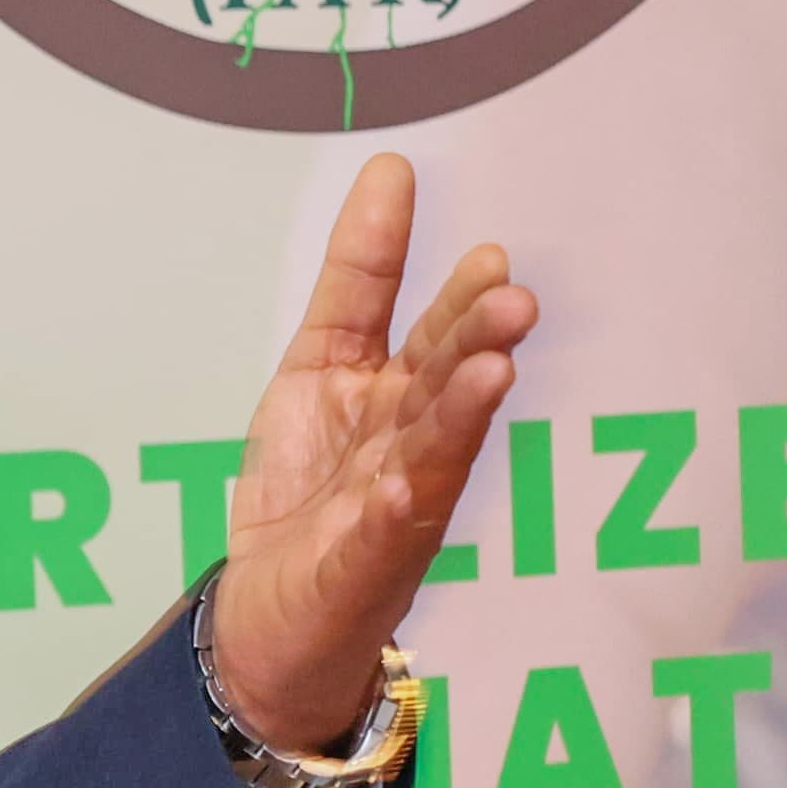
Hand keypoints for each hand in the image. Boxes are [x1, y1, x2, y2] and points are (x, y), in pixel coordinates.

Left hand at [209, 152, 539, 747]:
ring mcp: (391, 509)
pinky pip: (382, 536)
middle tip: (512, 296)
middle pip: (442, 383)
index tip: (484, 243)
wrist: (274, 618)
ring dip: (461, 413)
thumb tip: (391, 169)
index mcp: (390, 392)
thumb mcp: (315, 366)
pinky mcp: (363, 568)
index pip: (417, 324)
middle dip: (475, 340)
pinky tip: (402, 486)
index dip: (444, 285)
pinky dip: (394, 511)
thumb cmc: (311, 492)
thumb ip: (357, 280)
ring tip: (490, 369)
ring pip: (434, 452)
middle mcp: (404, 444)